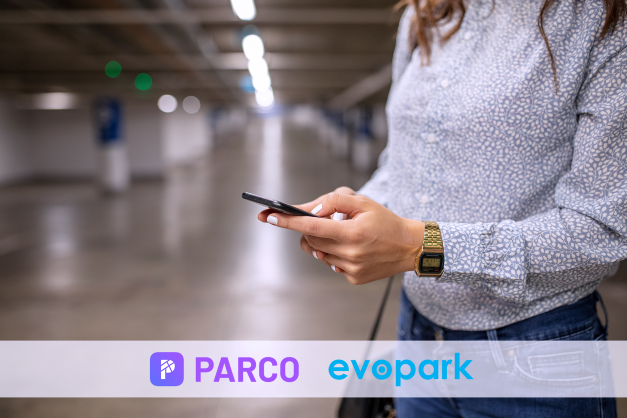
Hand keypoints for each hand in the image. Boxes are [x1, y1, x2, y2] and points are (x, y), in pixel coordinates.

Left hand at [258, 192, 423, 284]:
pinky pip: (330, 264)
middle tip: (318, 220)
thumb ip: (334, 202)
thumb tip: (310, 212)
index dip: (287, 221)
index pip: (311, 226)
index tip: (268, 216)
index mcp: (352, 232)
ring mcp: (351, 269)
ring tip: (342, 234)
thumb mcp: (362, 202)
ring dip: (322, 242)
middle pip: (311, 240)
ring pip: (318, 253)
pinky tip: (352, 249)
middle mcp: (350, 253)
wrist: (409, 247)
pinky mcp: (353, 279)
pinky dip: (334, 253)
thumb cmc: (385, 220)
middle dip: (308, 229)